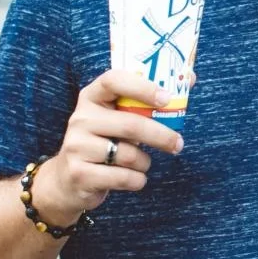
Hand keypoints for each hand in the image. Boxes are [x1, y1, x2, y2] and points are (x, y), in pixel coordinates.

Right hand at [34, 70, 183, 221]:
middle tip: (178, 144)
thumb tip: (189, 78)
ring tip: (140, 162)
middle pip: (131, 124)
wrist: (68, 180)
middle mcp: (80, 118)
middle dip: (161, 136)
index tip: (167, 98)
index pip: (114, 80)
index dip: (142, 87)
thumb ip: (147, 102)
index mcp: (91, 97)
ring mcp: (76, 146)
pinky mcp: (79, 174)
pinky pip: (124, 178)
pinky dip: (137, 180)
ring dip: (144, 162)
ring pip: (129, 155)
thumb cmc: (105, 141)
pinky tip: (132, 178)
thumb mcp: (118, 118)